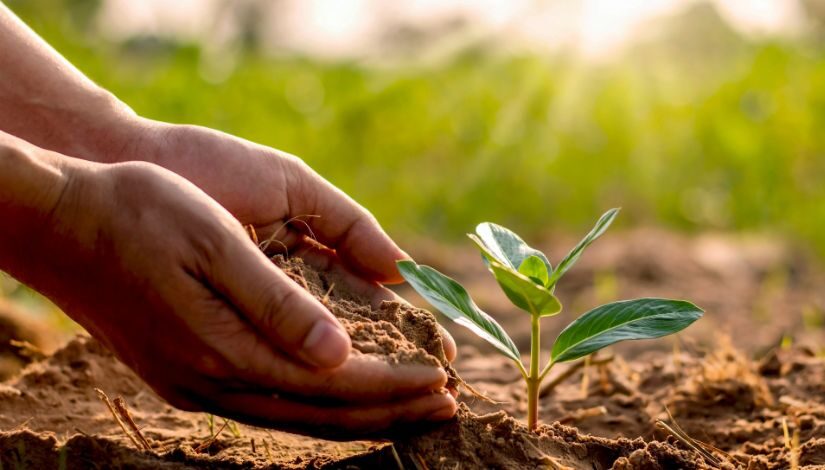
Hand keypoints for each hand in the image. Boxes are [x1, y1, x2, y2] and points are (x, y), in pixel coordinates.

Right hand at [23, 158, 455, 436]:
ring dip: (358, 414)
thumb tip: (340, 354)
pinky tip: (335, 395)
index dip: (394, 385)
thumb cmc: (137, 214)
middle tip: (446, 405)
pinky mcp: (184, 375)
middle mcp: (211, 383)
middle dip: (390, 411)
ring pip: (295, 418)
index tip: (443, 380)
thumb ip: (277, 304)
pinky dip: (316, 406)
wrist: (56, 223)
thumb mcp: (212, 242)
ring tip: (407, 408)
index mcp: (224, 350)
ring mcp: (194, 386)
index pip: (333, 383)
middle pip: (320, 415)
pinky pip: (267, 406)